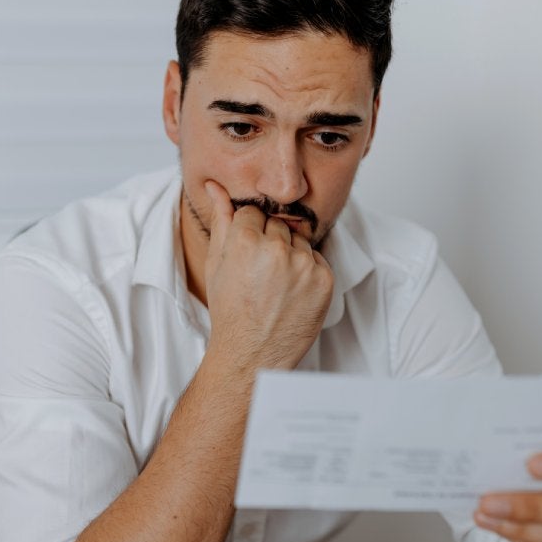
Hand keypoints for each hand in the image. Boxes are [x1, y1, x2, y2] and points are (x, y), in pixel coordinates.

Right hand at [201, 179, 333, 370]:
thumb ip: (221, 220)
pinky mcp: (324, 280)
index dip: (248, 233)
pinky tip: (291, 292)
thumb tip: (217, 187)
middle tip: (260, 272)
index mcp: (245, 240)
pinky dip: (307, 272)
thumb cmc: (230, 311)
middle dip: (269, 241)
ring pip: (299, 241)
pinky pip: (317, 260)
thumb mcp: (217, 263)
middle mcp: (276, 249)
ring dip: (290, 255)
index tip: (246, 254)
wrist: (251, 353)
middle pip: (277, 224)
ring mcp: (303, 265)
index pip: (253, 212)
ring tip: (275, 284)